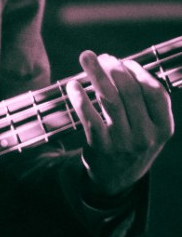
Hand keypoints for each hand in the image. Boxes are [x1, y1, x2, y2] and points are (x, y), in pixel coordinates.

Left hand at [66, 50, 173, 197]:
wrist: (115, 180)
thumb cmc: (132, 142)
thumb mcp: (150, 128)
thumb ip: (144, 102)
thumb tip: (121, 63)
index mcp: (163, 128)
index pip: (156, 92)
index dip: (139, 72)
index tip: (125, 61)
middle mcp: (146, 136)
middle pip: (130, 92)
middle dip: (115, 68)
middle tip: (102, 57)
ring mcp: (124, 142)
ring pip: (109, 100)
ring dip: (96, 74)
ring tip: (86, 57)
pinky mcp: (101, 147)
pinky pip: (89, 117)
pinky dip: (80, 99)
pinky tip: (73, 85)